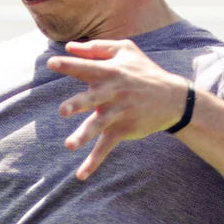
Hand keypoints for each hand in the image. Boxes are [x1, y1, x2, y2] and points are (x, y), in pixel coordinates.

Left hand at [48, 38, 193, 179]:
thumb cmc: (143, 71)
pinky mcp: (123, 129)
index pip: (87, 67)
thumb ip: (97, 48)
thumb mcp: (125, 51)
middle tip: (62, 111)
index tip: (51, 62)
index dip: (69, 65)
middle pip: (92, 98)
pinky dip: (94, 162)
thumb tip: (69, 47)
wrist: (172, 98)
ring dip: (84, 135)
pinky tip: (81, 176)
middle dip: (78, 104)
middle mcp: (113, 92)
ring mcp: (118, 112)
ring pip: (99, 125)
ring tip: (69, 146)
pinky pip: (106, 147)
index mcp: (110, 72)